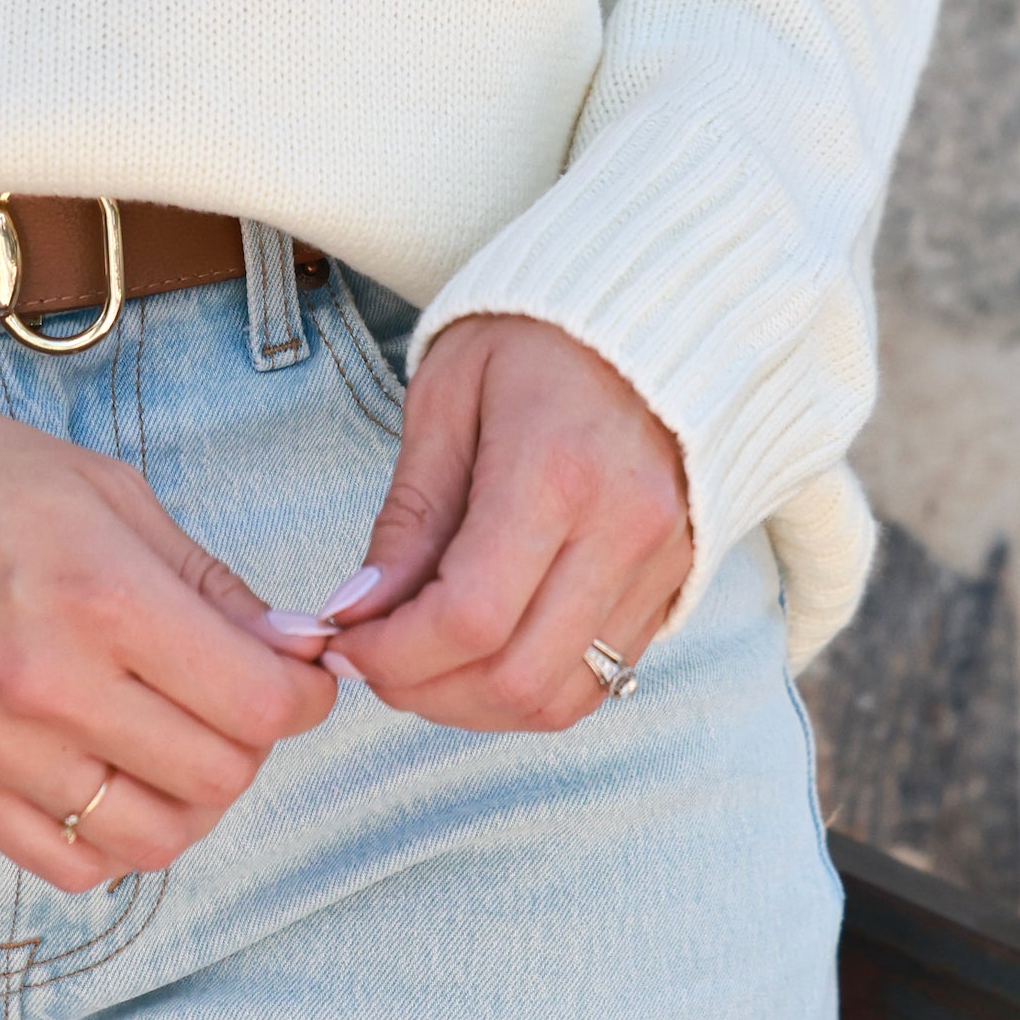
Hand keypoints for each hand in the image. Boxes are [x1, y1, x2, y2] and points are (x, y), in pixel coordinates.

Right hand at [0, 294, 335, 887]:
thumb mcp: (105, 491)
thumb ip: (207, 584)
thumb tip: (293, 650)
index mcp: (102, 602)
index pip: (261, 706)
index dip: (305, 694)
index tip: (299, 673)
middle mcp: (51, 690)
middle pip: (220, 777)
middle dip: (253, 740)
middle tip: (235, 693)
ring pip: (154, 838)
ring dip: (191, 798)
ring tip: (175, 739)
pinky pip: (70, 865)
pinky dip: (112, 838)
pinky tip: (109, 775)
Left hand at [312, 313, 690, 732]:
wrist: (652, 313)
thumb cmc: (534, 340)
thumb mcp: (446, 402)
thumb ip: (408, 518)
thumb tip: (357, 612)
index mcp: (558, 470)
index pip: (470, 617)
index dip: (394, 655)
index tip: (345, 645)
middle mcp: (625, 528)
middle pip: (517, 678)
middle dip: (423, 692)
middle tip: (370, 661)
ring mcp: (661, 564)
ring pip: (560, 698)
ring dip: (474, 705)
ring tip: (420, 662)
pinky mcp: (675, 585)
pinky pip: (599, 680)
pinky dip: (528, 688)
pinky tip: (481, 653)